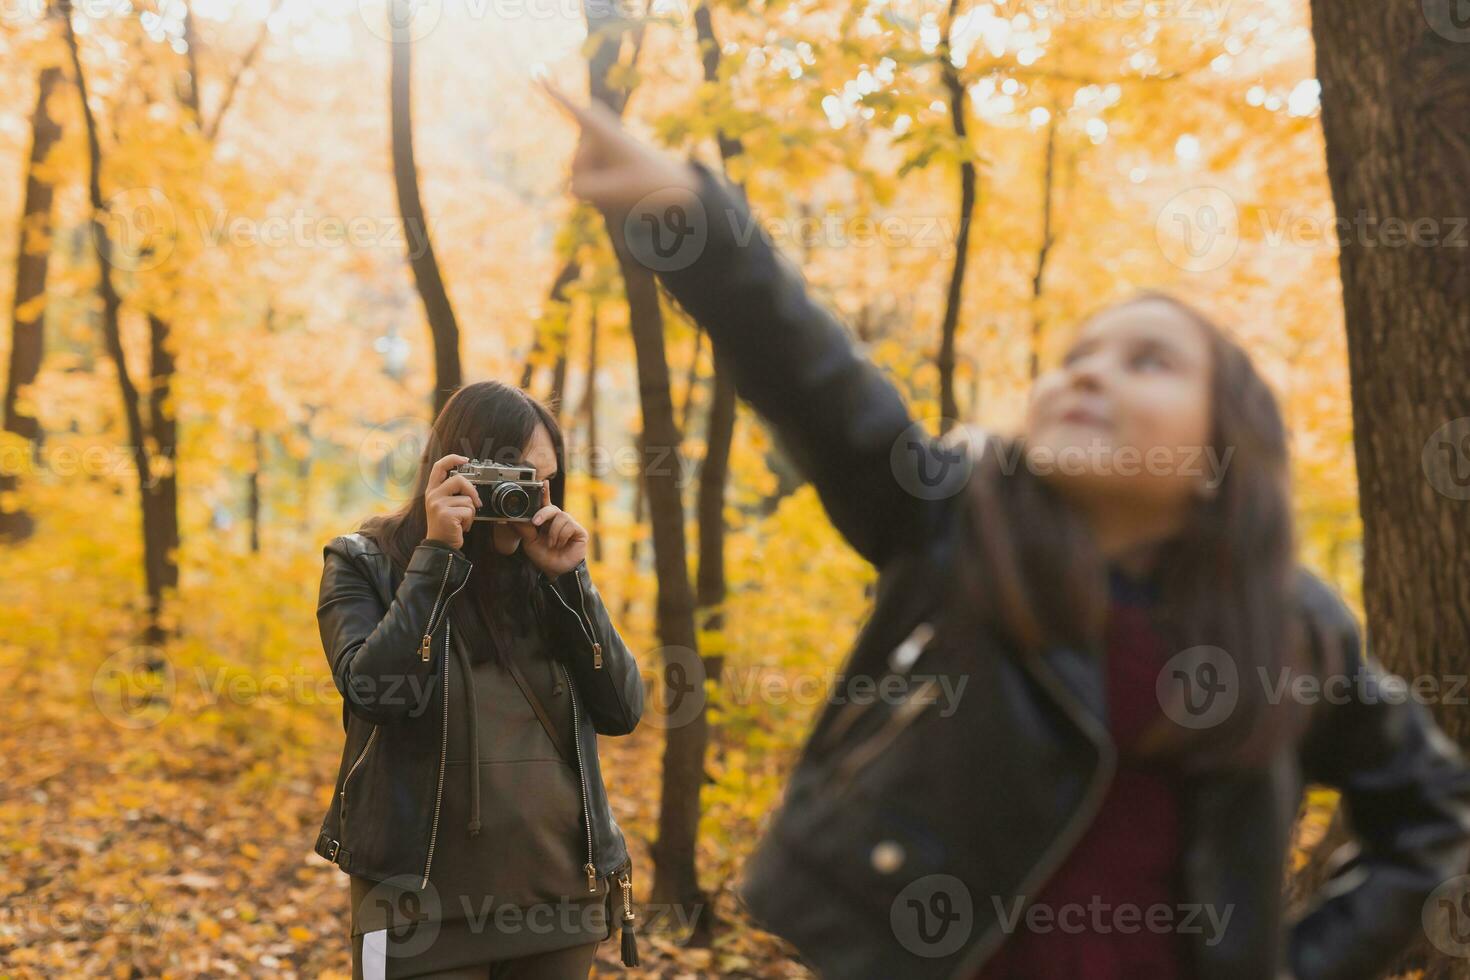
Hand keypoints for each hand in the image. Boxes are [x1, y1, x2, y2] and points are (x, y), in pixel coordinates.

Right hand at [423, 453, 481, 549]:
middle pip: (459, 480)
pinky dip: (470, 520)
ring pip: (467, 499)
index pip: (439, 467)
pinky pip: (468, 511)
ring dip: (470, 512)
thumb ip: (451, 492)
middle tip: (475, 502)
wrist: (439, 545)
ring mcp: (438, 504)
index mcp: (432, 490)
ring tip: (462, 520)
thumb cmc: (445, 525)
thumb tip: (470, 483)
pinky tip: (462, 526)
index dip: (452, 459)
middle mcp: (433, 495)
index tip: (464, 459)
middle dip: (472, 491)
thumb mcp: (443, 505)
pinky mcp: (446, 514)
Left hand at [513, 479, 587, 576]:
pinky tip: (561, 544)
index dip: (545, 492)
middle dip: (543, 513)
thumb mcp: (530, 542)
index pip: (545, 503)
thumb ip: (524, 529)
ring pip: (561, 517)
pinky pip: (569, 525)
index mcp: (546, 521)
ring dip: (553, 533)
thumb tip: (512, 518)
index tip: (542, 482)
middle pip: (552, 508)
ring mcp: (570, 524)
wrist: (556, 571)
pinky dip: (562, 536)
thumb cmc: (544, 557)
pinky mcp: (579, 531)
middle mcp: (559, 520)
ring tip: (552, 544)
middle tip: (536, 524)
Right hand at [538, 78, 701, 212]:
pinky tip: (613, 192)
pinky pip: (584, 186)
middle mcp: (597, 136)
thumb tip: (570, 190)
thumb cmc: (649, 184)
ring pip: (579, 181)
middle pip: (576, 167)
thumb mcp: (618, 192)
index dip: (554, 95)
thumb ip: (587, 190)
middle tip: (623, 182)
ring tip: (624, 186)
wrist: (671, 189)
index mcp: (606, 132)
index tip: (537, 72)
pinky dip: (598, 194)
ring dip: (598, 192)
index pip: (575, 112)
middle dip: (591, 181)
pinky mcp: (596, 163)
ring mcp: (595, 151)